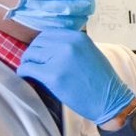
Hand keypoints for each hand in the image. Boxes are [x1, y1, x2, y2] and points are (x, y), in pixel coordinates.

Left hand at [17, 29, 134, 124]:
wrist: (111, 101)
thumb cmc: (101, 81)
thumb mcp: (89, 53)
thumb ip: (72, 47)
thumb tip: (49, 47)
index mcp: (78, 37)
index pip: (48, 34)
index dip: (42, 45)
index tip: (41, 54)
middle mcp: (68, 44)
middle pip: (37, 43)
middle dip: (33, 54)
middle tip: (34, 64)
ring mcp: (60, 59)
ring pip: (30, 54)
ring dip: (28, 63)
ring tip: (31, 72)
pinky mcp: (53, 76)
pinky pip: (28, 69)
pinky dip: (24, 72)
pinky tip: (28, 77)